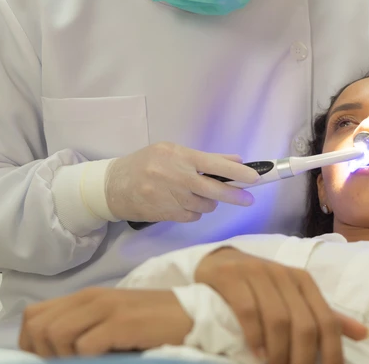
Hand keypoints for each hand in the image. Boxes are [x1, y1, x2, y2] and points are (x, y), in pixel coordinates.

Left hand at [19, 288, 191, 356]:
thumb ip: (84, 327)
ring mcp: (106, 308)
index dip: (32, 344)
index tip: (51, 359)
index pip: (33, 316)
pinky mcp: (122, 322)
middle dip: (44, 353)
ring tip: (88, 360)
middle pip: (38, 326)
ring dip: (64, 356)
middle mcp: (91, 298)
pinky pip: (84, 346)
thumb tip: (52, 352)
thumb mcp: (111, 321)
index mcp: (86, 297)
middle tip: (69, 362)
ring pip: (55, 335)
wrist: (194, 314)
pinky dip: (88, 359)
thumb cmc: (152, 324)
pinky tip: (108, 358)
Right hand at [106, 143, 259, 222]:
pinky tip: (186, 203)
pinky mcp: (165, 214)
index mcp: (179, 156)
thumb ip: (206, 158)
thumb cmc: (146, 163)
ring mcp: (170, 197)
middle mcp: (175, 177)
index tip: (254, 177)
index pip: (214, 164)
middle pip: (213, 190)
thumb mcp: (173, 152)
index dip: (236, 172)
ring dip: (209, 202)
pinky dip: (194, 212)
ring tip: (199, 194)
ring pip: (204, 205)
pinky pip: (192, 216)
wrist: (113, 185)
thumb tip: (237, 159)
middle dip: (235, 195)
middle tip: (248, 199)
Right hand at [195, 247, 368, 363]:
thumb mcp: (295, 295)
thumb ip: (325, 314)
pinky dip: (255, 336)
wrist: (219, 261)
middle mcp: (284, 275)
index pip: (327, 320)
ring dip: (279, 352)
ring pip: (278, 319)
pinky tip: (257, 353)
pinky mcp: (231, 277)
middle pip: (305, 324)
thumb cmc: (262, 285)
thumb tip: (363, 334)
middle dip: (304, 359)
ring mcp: (257, 273)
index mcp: (304, 281)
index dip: (332, 353)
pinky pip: (248, 310)